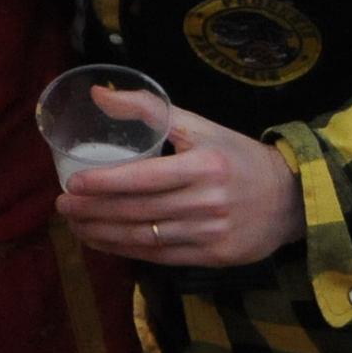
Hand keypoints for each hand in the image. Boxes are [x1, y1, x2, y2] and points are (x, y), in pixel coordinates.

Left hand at [58, 92, 308, 265]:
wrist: (290, 198)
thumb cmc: (236, 156)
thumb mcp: (199, 125)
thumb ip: (149, 109)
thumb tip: (99, 94)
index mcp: (204, 165)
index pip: (144, 177)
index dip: (104, 182)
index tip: (72, 182)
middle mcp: (208, 202)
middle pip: (138, 210)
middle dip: (93, 210)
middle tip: (62, 205)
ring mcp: (212, 234)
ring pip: (145, 237)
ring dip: (103, 233)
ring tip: (74, 224)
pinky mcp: (214, 257)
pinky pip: (161, 257)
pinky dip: (127, 251)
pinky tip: (103, 242)